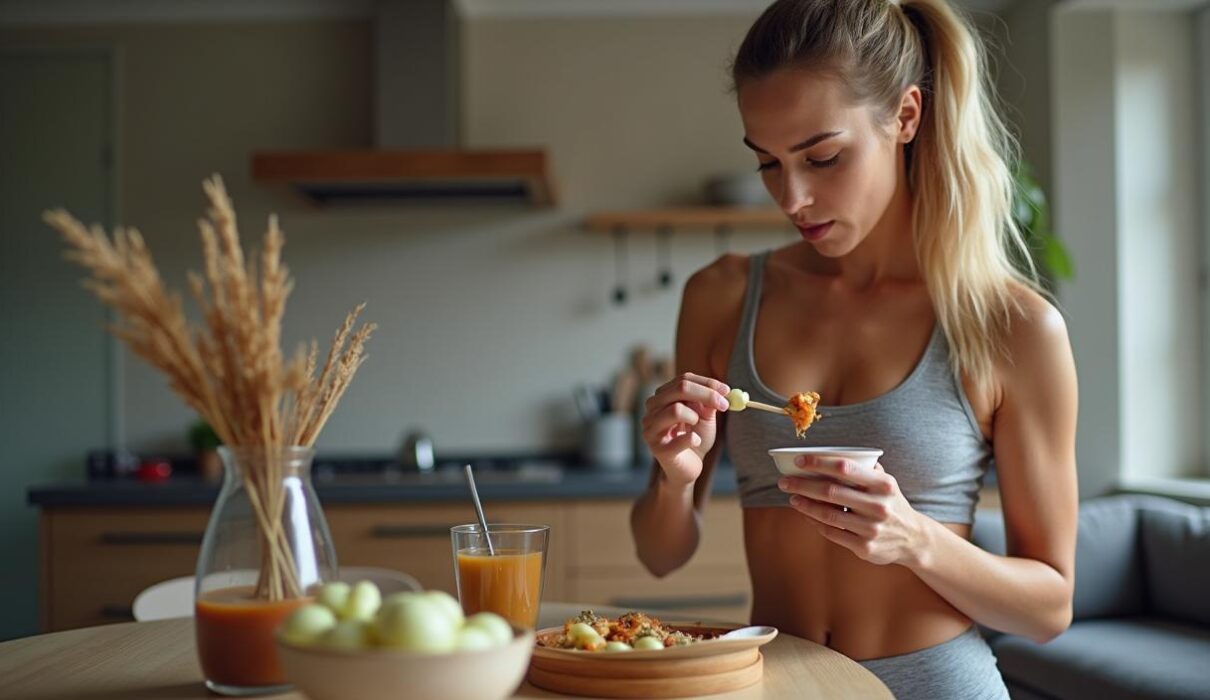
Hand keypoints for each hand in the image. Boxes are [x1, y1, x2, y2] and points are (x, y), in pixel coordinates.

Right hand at [641, 373, 730, 486]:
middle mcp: (652, 409)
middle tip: (724, 404)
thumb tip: (720, 390)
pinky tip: (695, 442)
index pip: (683, 380)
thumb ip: (708, 403)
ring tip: (696, 427)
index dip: (707, 383)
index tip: (726, 390)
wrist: (687, 469)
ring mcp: (652, 428)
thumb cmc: (694, 439)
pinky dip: (694, 439)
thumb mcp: (704, 417)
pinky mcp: (657, 448)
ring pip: (675, 410)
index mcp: (663, 397)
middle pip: (679, 388)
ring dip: (694, 417)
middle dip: (707, 394)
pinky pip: (680, 438)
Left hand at [777, 455, 928, 566]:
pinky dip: (815, 523)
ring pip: (828, 515)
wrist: (914, 539)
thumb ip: (865, 468)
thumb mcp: (886, 483)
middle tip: (784, 482)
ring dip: (805, 505)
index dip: (818, 463)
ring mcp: (871, 529)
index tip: (798, 461)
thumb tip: (831, 453)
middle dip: (802, 485)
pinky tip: (806, 515)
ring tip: (792, 498)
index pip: (844, 468)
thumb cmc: (891, 504)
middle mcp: (878, 506)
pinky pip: (832, 533)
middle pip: (830, 492)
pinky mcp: (865, 547)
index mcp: (883, 485)